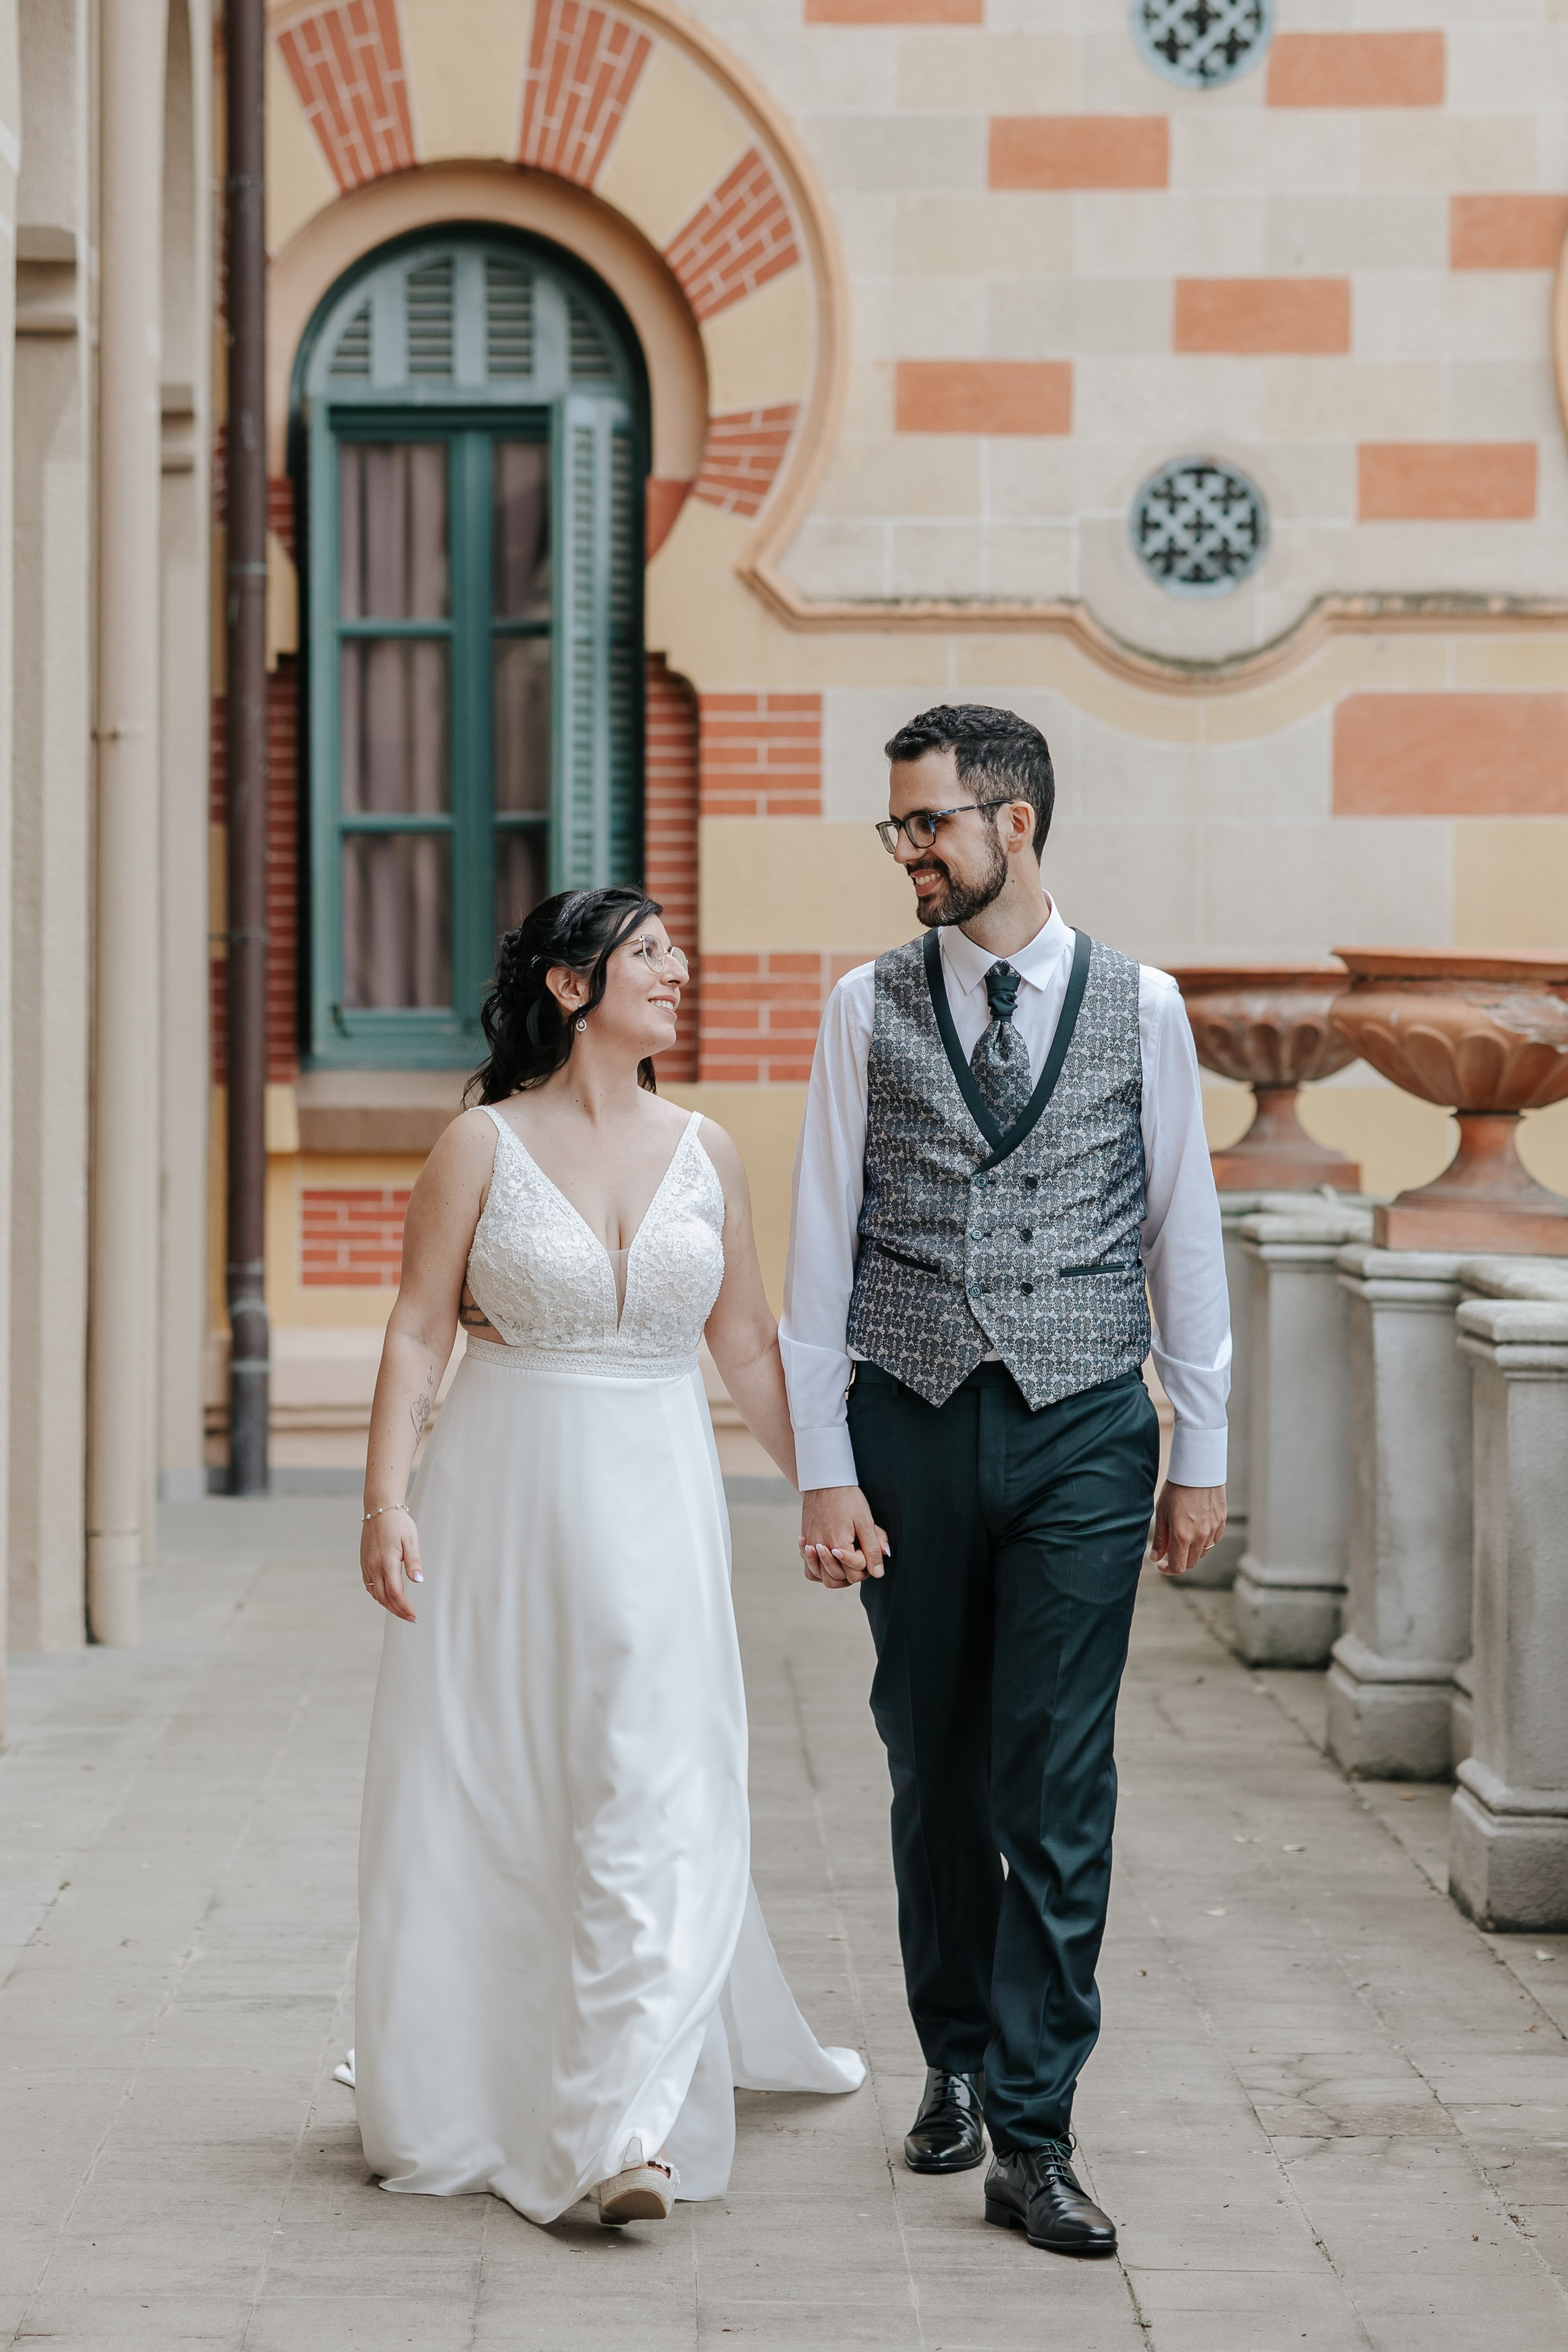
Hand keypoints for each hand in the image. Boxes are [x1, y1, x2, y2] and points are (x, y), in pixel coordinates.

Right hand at [360, 1507, 422, 1621]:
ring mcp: (367, 1565)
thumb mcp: (411, 1540)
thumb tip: (418, 1581)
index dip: (404, 1608)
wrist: (379, 1509)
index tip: (413, 1617)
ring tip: (400, 1610)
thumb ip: (413, 1562)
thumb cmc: (397, 1523)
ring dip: (387, 1604)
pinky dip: (378, 1595)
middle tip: (409, 1617)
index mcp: (387, 1563)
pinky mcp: (364, 1562)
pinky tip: (386, 1596)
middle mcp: (374, 1567)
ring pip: (375, 1593)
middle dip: (397, 1611)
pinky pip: (369, 1585)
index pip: (395, 1593)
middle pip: (383, 1598)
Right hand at [799, 1486, 889, 1587]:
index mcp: (838, 1545)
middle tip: (858, 1555)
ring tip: (843, 1561)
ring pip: (820, 1576)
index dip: (865, 1565)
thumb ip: (872, 1548)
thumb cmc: (848, 1498)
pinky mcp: (805, 1540)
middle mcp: (820, 1549)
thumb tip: (878, 1573)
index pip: (854, 1574)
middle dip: (850, 1572)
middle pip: (836, 1579)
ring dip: (833, 1573)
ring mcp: (810, 1545)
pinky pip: (808, 1567)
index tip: (865, 1547)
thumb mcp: (865, 1521)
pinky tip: (827, 1559)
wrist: (825, 1480)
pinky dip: (817, 1568)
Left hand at [1149, 1481, 1225, 1578]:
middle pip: (1191, 1562)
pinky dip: (1204, 1540)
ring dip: (1191, 1550)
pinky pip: (1213, 1540)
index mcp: (1182, 1536)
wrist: (1197, 1470)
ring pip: (1203, 1552)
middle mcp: (1200, 1536)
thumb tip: (1155, 1558)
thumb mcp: (1162, 1513)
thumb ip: (1160, 1539)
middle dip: (1179, 1560)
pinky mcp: (1221, 1522)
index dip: (1168, 1569)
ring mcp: (1213, 1530)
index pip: (1178, 1567)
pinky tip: (1196, 1527)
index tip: (1161, 1564)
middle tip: (1170, 1549)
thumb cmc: (1176, 1489)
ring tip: (1183, 1535)